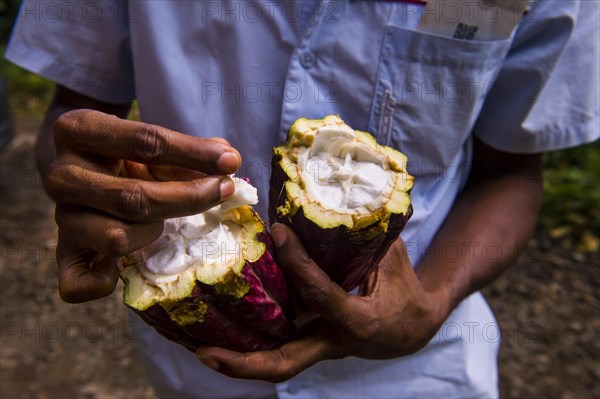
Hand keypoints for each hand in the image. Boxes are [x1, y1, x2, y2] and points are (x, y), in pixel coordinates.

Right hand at [47, 109, 240, 302]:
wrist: (82, 172)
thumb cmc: (126, 156)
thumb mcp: (149, 143)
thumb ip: (185, 151)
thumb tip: (226, 157)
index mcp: (77, 130)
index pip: (143, 142)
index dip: (193, 153)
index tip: (231, 160)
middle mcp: (60, 174)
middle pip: (133, 197)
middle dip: (189, 197)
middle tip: (225, 190)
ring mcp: (59, 216)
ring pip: (117, 239)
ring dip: (153, 234)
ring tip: (161, 224)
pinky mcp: (62, 253)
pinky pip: (78, 283)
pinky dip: (105, 283)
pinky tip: (125, 267)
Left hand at [195, 223, 450, 381]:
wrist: (412, 330)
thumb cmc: (405, 293)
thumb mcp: (393, 261)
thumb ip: (368, 235)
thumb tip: (342, 195)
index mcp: (358, 321)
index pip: (320, 293)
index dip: (298, 262)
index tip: (278, 230)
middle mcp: (333, 342)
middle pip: (283, 363)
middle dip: (242, 362)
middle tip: (204, 352)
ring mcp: (319, 347)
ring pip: (275, 364)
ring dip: (237, 361)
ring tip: (198, 346)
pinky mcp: (311, 344)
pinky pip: (277, 350)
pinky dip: (249, 346)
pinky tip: (220, 333)